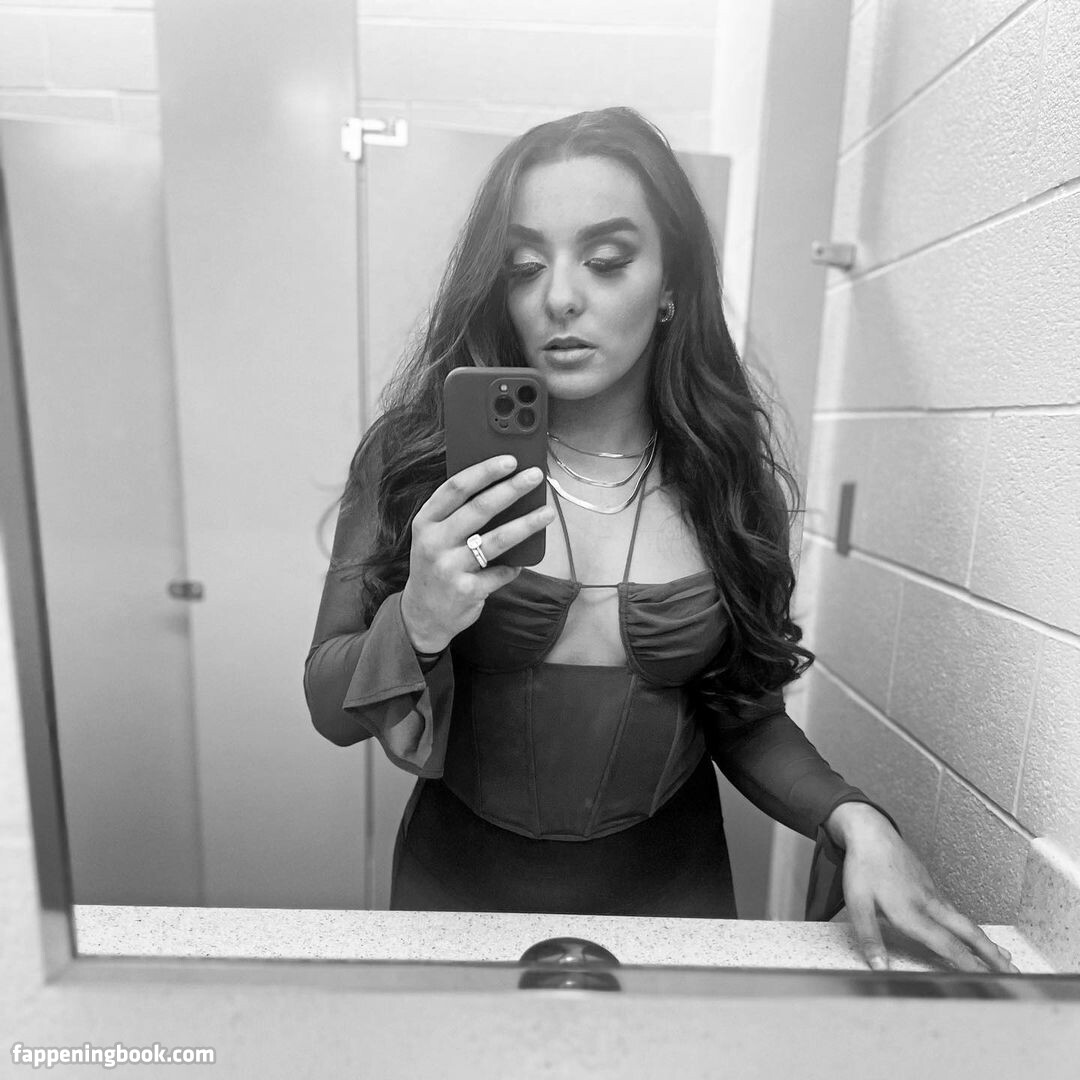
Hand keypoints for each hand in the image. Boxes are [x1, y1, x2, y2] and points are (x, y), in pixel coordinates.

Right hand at [399, 455, 553, 652]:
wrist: (422, 615)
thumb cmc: (436, 566)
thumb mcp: (434, 537)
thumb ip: (457, 514)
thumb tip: (501, 486)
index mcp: (426, 522)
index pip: (455, 488)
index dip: (484, 471)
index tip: (510, 460)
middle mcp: (434, 543)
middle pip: (479, 509)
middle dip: (511, 489)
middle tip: (535, 476)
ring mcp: (450, 568)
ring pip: (497, 540)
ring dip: (526, 524)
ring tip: (547, 512)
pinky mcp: (467, 591)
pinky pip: (501, 572)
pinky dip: (514, 565)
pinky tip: (522, 560)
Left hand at [824, 802, 1020, 974]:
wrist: (870, 832)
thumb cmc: (863, 867)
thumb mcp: (857, 904)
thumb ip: (870, 939)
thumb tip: (879, 968)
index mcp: (912, 912)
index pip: (947, 944)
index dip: (968, 964)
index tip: (988, 980)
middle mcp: (928, 904)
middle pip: (968, 932)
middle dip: (991, 954)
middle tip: (1013, 971)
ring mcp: (932, 893)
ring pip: (964, 920)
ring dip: (984, 941)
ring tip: (1002, 956)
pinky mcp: (930, 885)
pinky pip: (955, 910)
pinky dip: (969, 926)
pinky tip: (972, 932)